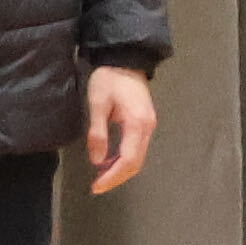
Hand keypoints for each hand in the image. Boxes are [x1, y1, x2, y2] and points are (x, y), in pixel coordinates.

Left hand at [82, 62, 158, 192]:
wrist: (125, 58)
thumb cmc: (110, 78)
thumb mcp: (98, 104)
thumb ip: (98, 133)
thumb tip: (97, 160)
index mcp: (137, 123)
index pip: (128, 160)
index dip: (112, 176)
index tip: (97, 186)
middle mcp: (147, 128)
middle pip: (136, 163)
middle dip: (116, 177)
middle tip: (97, 186)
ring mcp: (148, 125)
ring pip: (137, 157)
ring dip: (120, 170)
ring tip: (101, 176)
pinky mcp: (145, 123)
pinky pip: (137, 148)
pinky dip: (124, 159)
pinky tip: (109, 161)